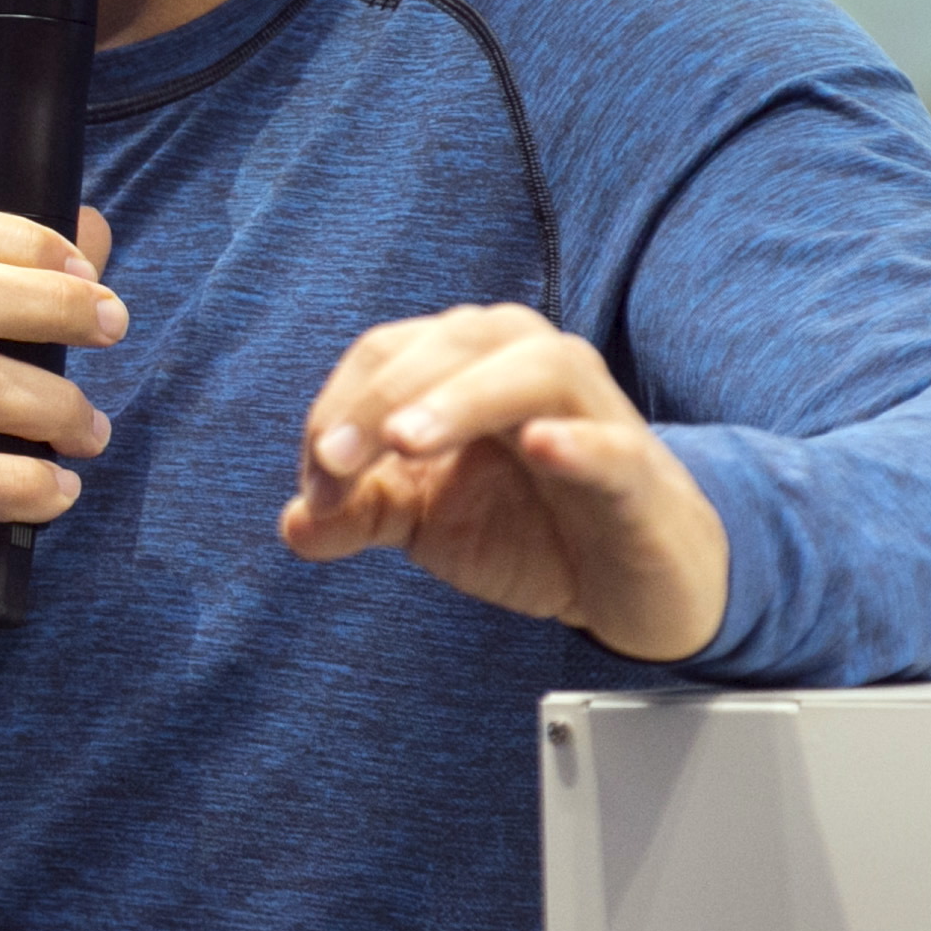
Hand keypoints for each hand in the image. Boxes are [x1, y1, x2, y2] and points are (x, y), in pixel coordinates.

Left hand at [279, 304, 726, 663]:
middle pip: (446, 347)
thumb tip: (293, 523)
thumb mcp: (426, 522)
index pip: (385, 355)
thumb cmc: (529, 527)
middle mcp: (528, 362)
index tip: (316, 487)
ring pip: (529, 370)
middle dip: (376, 401)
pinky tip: (541, 445)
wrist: (629, 584)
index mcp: (467, 362)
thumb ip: (359, 512)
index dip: (336, 412)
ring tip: (405, 440)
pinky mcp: (637, 470)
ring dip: (458, 400)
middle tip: (335, 466)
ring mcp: (589, 411)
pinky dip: (575, 440)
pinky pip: (609, 444)